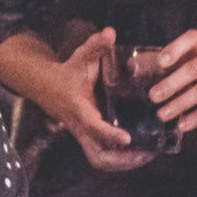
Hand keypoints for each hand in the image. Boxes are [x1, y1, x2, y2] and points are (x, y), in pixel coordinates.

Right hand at [56, 28, 155, 172]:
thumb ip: (95, 46)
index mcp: (80, 109)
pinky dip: (122, 159)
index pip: (94, 126)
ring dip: (124, 163)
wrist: (47, 86)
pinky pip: (104, 156)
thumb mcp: (81, 57)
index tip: (128, 138)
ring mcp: (86, 136)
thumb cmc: (68, 72)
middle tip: (147, 152)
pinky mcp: (90, 139)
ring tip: (149, 153)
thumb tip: (110, 32)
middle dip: (122, 161)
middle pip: (98, 157)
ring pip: (101, 161)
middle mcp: (82, 128)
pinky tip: (142, 150)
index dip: (110, 134)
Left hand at [150, 30, 196, 131]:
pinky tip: (182, 124)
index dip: (176, 49)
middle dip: (172, 84)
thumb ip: (180, 52)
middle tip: (154, 95)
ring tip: (163, 113)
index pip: (192, 39)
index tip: (161, 62)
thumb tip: (151, 67)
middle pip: (195, 69)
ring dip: (181, 104)